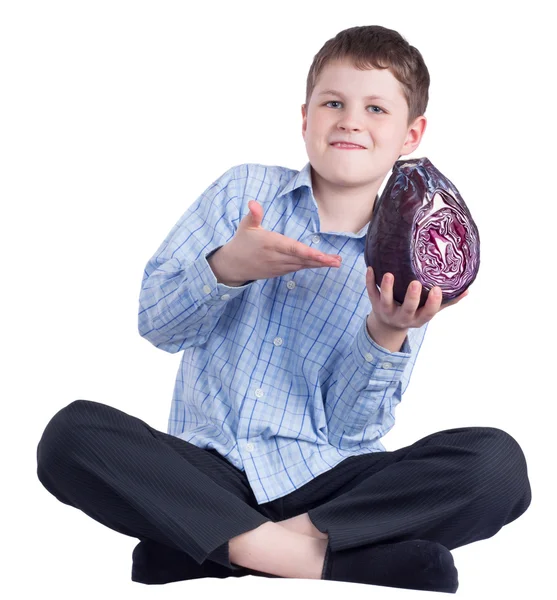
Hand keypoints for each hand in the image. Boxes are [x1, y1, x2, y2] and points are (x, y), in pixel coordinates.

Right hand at [220, 200, 342, 283]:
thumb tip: (253, 203)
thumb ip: (254, 215)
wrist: (233, 265)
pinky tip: (322, 264)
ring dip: (319, 264)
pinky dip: (310, 266)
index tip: (321, 255)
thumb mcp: (246, 226)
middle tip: (337, 261)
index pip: (292, 249)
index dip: (308, 253)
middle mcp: (276, 257)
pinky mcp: (279, 271)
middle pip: (302, 259)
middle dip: (320, 261)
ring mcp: (279, 266)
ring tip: (336, 262)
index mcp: (271, 244)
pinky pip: (298, 268)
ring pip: (302, 265)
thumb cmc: (242, 242)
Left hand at [365, 267, 468, 330]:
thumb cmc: (414, 312)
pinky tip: (371, 268)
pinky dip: (370, 281)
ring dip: (387, 288)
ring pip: (385, 301)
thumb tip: (467, 289)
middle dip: (411, 297)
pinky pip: (371, 292)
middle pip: (407, 309)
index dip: (433, 303)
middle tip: (415, 283)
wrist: (388, 325)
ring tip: (389, 274)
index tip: (438, 290)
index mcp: (418, 318)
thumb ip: (447, 301)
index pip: (428, 313)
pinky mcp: (374, 303)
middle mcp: (403, 316)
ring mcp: (387, 310)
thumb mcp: (429, 311)